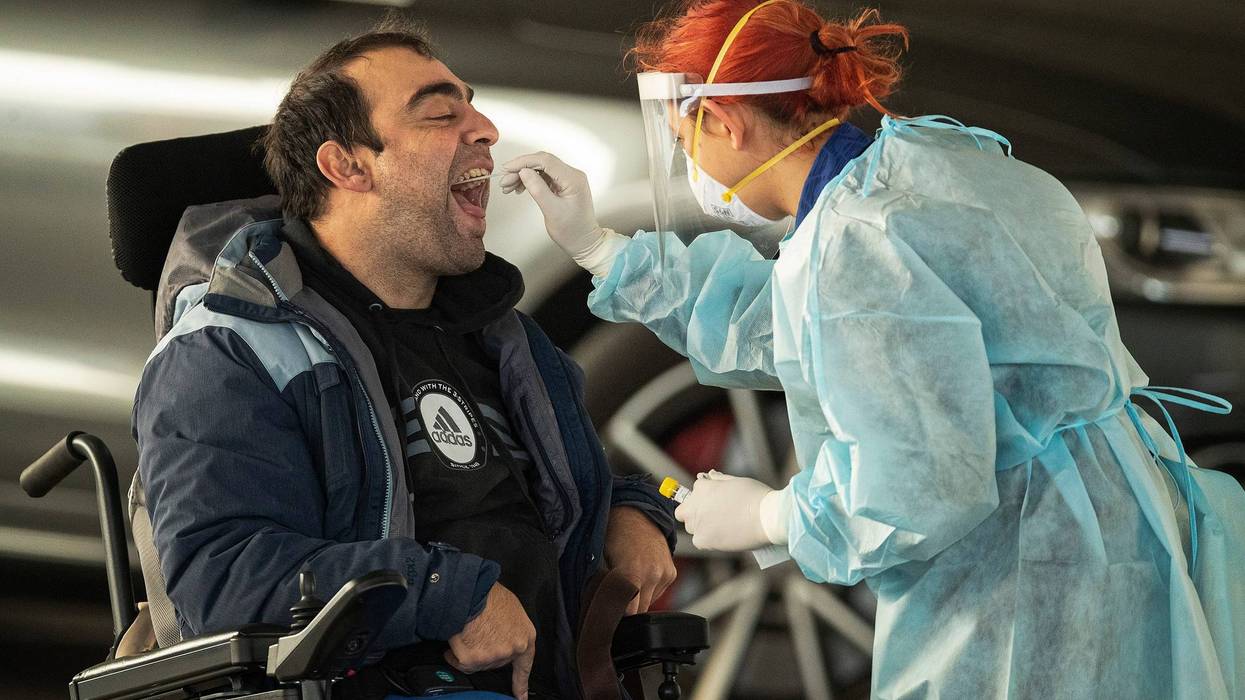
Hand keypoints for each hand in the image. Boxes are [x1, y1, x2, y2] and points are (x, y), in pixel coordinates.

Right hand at [444, 582, 535, 699]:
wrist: (472, 589)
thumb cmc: (490, 595)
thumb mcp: (512, 610)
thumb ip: (511, 630)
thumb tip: (501, 637)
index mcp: (525, 638)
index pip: (524, 667)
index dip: (521, 684)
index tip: (521, 698)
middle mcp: (511, 650)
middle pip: (495, 661)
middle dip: (486, 650)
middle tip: (479, 631)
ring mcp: (492, 657)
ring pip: (477, 662)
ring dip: (470, 649)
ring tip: (469, 629)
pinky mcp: (473, 660)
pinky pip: (460, 662)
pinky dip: (454, 653)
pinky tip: (458, 637)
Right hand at [499, 152, 605, 258]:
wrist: (583, 241)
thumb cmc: (572, 231)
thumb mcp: (552, 211)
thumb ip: (537, 188)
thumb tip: (523, 171)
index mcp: (573, 179)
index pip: (546, 160)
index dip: (524, 162)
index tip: (508, 168)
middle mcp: (572, 175)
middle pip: (542, 162)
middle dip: (521, 169)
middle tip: (505, 181)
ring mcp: (567, 179)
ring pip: (540, 169)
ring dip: (523, 175)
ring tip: (508, 186)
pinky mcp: (562, 184)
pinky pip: (543, 176)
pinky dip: (529, 180)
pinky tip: (519, 188)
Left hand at [605, 506, 677, 613]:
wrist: (636, 515)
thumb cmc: (615, 535)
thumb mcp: (604, 561)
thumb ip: (609, 586)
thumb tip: (607, 605)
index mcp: (633, 573)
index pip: (630, 612)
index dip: (619, 613)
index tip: (612, 611)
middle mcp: (653, 575)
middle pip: (641, 610)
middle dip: (629, 606)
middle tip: (618, 595)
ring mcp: (664, 574)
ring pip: (650, 602)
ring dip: (640, 597)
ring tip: (631, 579)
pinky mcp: (672, 573)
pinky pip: (659, 592)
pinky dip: (650, 589)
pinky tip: (641, 575)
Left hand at [675, 471, 777, 551]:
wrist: (768, 517)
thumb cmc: (756, 497)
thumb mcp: (736, 481)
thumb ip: (719, 480)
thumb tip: (710, 475)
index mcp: (702, 487)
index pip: (694, 493)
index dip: (705, 499)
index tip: (715, 504)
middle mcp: (695, 504)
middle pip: (684, 511)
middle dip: (694, 513)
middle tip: (712, 517)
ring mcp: (697, 523)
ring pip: (691, 527)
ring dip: (701, 527)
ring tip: (722, 527)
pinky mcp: (703, 539)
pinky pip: (698, 541)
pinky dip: (709, 540)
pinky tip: (723, 537)